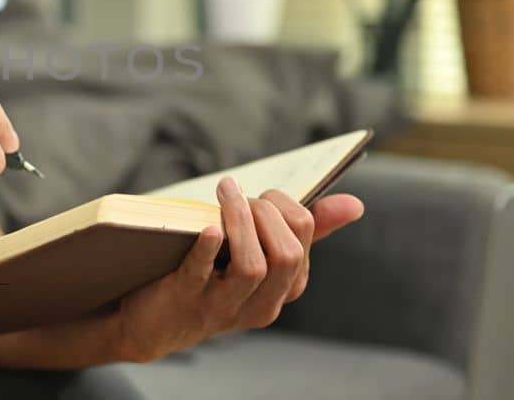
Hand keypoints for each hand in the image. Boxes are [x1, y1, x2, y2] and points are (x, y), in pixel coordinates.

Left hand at [110, 177, 363, 361]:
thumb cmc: (216, 275)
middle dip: (265, 212)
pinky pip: (201, 274)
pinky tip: (208, 227)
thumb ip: (306, 230)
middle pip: (284, 255)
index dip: (282, 203)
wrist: (158, 319)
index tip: (260, 194)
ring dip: (240, 222)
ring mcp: (224, 305)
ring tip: (225, 194)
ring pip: (252, 267)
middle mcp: (262, 303)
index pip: (303, 235)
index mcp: (285, 286)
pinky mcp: (185, 299)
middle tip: (239, 194)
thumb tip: (355, 204)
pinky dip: (208, 248)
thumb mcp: (262, 253)